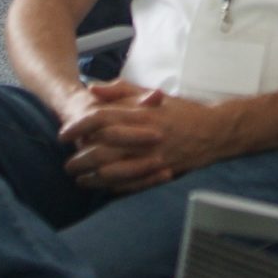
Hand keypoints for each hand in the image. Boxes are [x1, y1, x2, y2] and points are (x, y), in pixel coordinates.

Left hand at [64, 85, 235, 189]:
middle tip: (67, 163)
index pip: (100, 119)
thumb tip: (92, 89)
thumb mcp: (151, 94)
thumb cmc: (181, 112)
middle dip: (79, 158)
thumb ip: (121, 90)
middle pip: (102, 149)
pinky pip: (131, 184)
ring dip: (92, 177)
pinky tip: (101, 188)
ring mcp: (152, 157)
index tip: (63, 134)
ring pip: (113, 171)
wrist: (214, 131)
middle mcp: (144, 136)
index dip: (78, 127)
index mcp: (141, 114)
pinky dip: (112, 188)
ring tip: (79, 179)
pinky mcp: (160, 173)